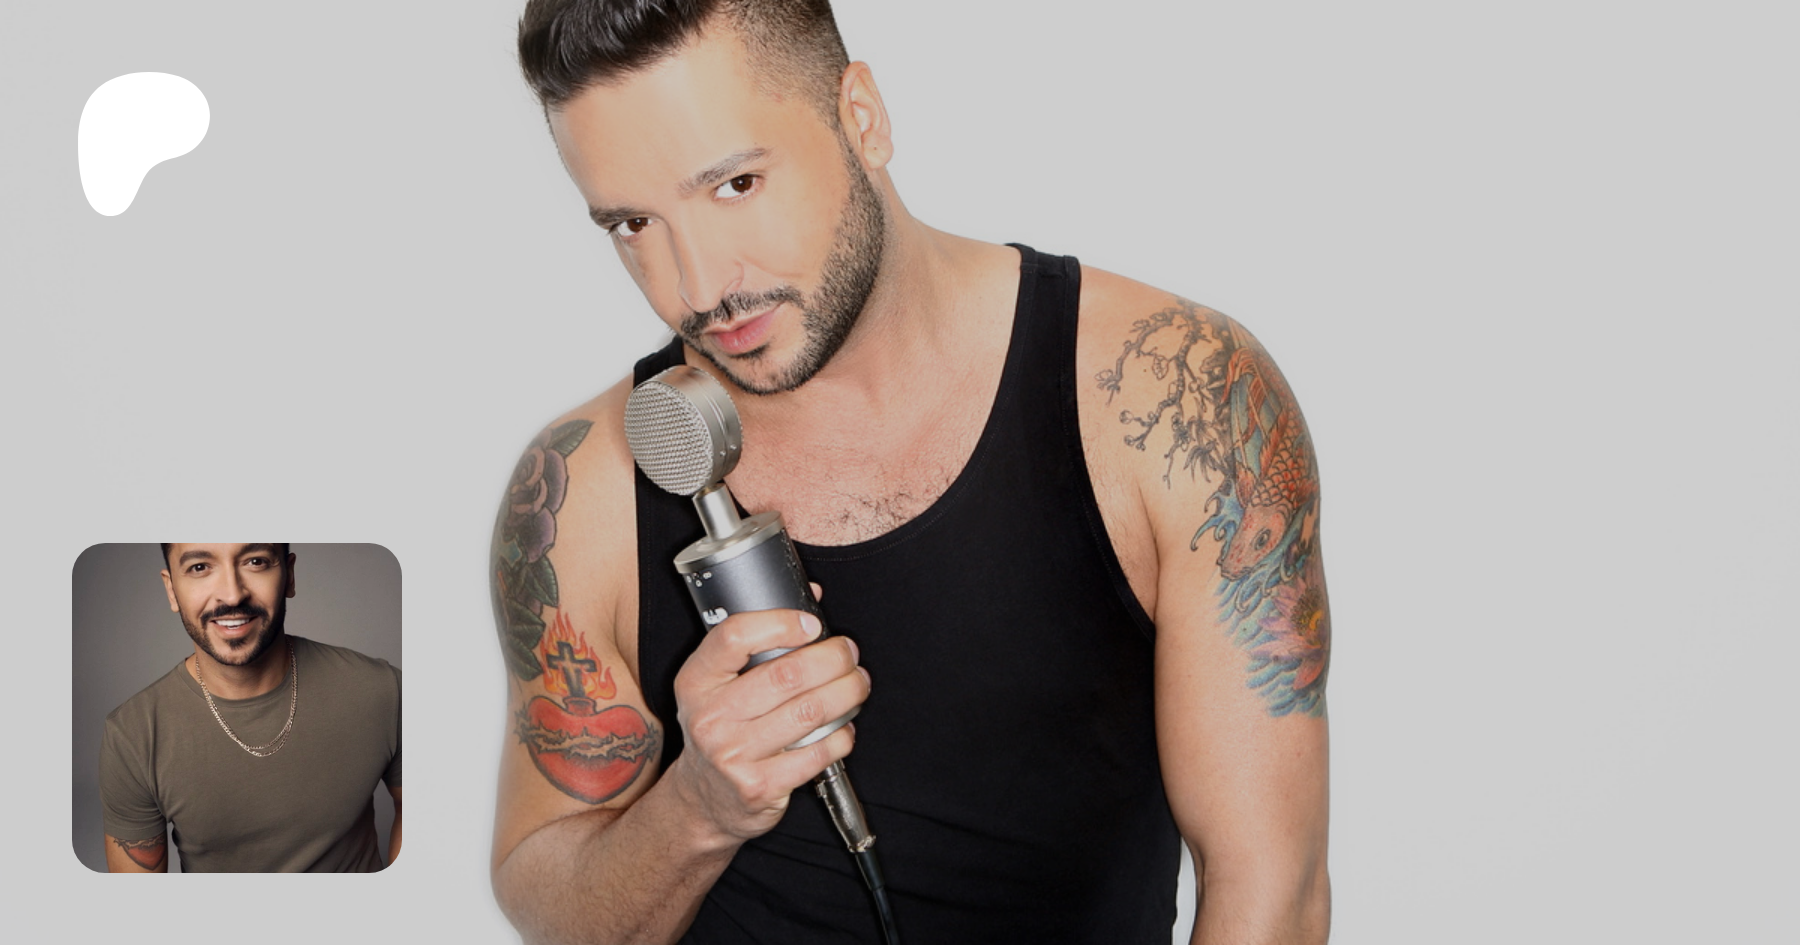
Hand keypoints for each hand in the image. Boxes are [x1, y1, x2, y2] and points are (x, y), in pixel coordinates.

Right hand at [666, 608, 868, 841]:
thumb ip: (759, 640)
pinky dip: (842, 736)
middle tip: (848, 654)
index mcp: (696, 681)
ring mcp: (732, 755)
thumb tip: (813, 597)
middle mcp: (710, 717)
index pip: (734, 636)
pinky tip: (844, 727)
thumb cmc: (721, 729)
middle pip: (785, 674)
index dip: (780, 622)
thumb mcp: (720, 684)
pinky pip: (817, 752)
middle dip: (833, 658)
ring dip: (847, 693)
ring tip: (857, 684)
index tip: (811, 624)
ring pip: (809, 712)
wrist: (705, 800)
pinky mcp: (759, 786)